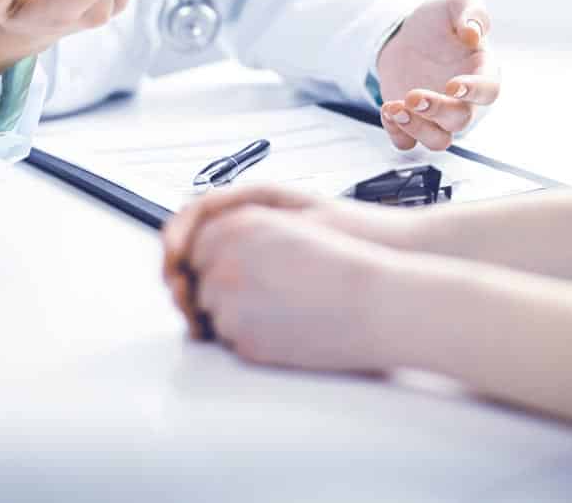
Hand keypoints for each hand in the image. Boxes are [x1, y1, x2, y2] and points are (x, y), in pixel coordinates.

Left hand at [170, 198, 398, 371]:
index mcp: (235, 227)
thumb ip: (240, 235)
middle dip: (226, 291)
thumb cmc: (342, 265)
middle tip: (271, 290)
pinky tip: (288, 325)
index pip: (195, 248)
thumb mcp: (286, 227)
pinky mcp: (242, 342)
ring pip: (215, 316)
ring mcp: (229, 305)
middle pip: (201, 284)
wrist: (376, 302)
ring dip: (239, 316)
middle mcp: (224, 262)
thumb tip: (208, 255)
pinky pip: (234, 343)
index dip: (216, 261)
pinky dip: (255, 338)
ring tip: (285, 307)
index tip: (236, 270)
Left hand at [375, 0, 499, 150]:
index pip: (489, 90)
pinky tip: (387, 110)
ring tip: (394, 108)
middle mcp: (464, 101)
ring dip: (417, 129)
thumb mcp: (456, 4)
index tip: (454, 86)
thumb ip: (472, 12)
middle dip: (436, 111)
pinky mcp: (414, 123)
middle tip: (413, 95)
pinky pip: (408, 143)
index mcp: (481, 71)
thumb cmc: (438, 22)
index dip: (474, 92)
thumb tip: (474, 33)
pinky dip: (397, 134)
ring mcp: (438, 116)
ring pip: (438, 141)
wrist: (405, 36)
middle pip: (460, 120)